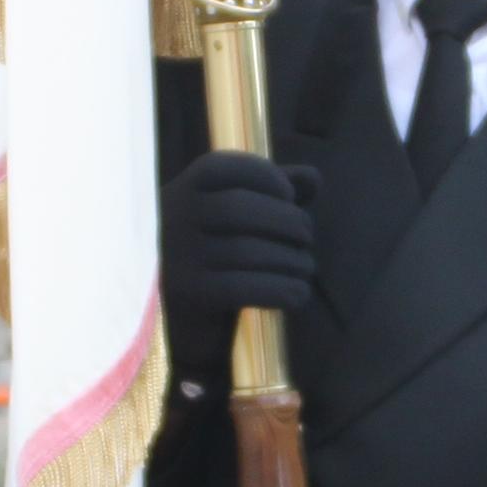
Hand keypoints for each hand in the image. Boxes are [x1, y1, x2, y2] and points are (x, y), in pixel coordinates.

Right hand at [163, 152, 318, 326]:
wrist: (177, 317)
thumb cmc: (215, 253)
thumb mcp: (234, 215)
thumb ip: (271, 191)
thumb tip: (313, 178)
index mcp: (183, 191)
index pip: (224, 168)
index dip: (267, 176)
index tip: (290, 196)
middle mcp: (174, 219)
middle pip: (239, 207)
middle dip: (288, 220)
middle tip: (307, 238)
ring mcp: (178, 258)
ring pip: (248, 251)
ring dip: (292, 260)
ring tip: (306, 266)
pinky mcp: (190, 296)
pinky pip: (245, 288)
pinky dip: (282, 290)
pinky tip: (299, 294)